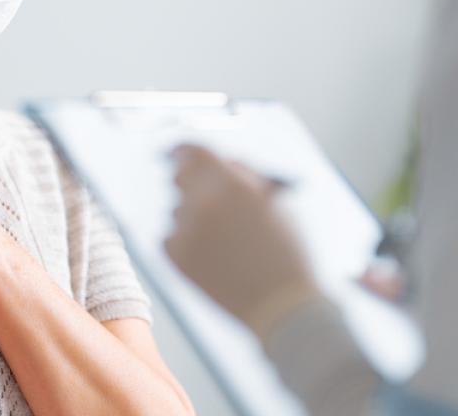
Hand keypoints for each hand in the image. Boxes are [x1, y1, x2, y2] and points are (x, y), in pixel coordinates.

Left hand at [165, 145, 321, 335]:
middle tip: (200, 192)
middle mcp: (204, 201)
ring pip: (177, 208)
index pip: (193, 151)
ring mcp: (187, 229)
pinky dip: (185, 241)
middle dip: (188, 179)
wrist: (282, 307)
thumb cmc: (287, 252)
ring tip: (224, 241)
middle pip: (179, 176)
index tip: (179, 152)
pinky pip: (170, 236)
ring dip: (192, 215)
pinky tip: (212, 257)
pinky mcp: (175, 256)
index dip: (184, 150)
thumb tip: (220, 161)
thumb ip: (245, 175)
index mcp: (232, 183)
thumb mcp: (276, 202)